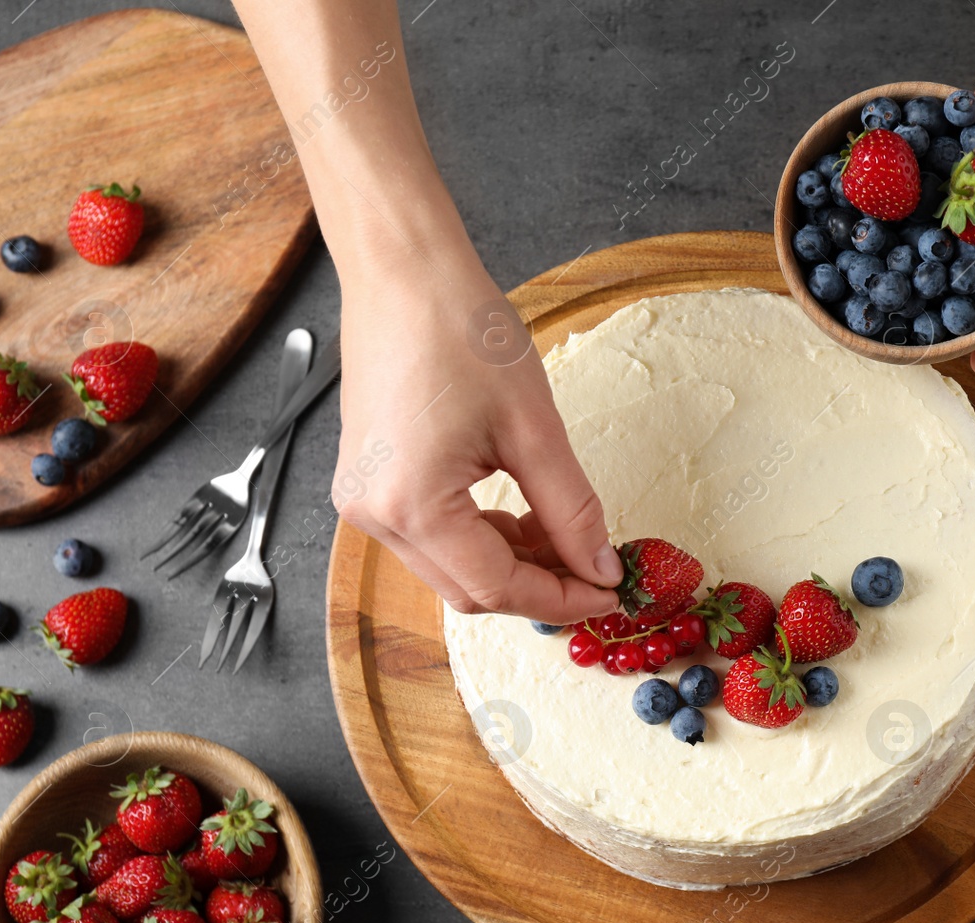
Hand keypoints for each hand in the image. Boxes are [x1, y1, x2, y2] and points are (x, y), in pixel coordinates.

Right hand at [332, 251, 622, 624]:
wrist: (403, 271)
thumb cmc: (462, 331)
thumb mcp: (534, 428)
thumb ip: (571, 510)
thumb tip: (600, 568)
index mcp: (411, 506)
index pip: (496, 588)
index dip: (561, 598)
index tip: (610, 592)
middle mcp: (374, 515)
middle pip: (468, 589)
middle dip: (538, 585)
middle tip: (596, 566)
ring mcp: (364, 501)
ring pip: (450, 567)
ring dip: (511, 561)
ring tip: (564, 532)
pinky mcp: (369, 483)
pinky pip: (432, 536)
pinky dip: (481, 537)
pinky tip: (522, 512)